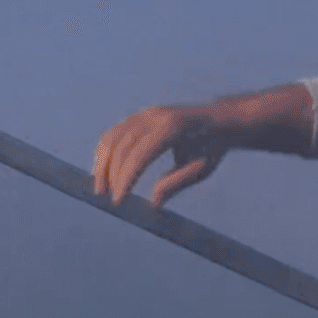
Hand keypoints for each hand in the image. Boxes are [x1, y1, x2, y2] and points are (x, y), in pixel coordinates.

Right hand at [93, 105, 227, 208]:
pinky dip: (105, 152)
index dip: (126, 178)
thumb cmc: (211, 148)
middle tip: (112, 201)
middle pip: (123, 147)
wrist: (217, 121)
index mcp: (172, 127)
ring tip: (100, 190)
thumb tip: (153, 203)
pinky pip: (115, 134)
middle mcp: (155, 117)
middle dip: (114, 176)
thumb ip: (176, 183)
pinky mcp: (138, 118)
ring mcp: (144, 115)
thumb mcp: (200, 169)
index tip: (119, 201)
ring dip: (103, 165)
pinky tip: (103, 172)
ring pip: (113, 138)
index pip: (141, 154)